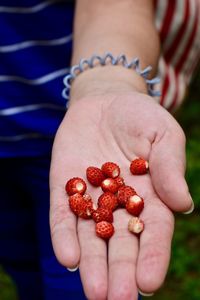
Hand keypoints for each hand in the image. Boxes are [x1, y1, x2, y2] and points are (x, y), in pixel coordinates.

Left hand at [49, 92, 192, 299]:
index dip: (152, 256)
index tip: (149, 282)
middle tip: (118, 299)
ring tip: (94, 291)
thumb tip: (183, 204)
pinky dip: (65, 236)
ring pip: (91, 237)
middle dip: (120, 271)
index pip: (153, 231)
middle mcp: (119, 204)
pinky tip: (67, 257)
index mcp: (150, 195)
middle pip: (120, 243)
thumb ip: (171, 166)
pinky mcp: (65, 188)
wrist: (105, 101)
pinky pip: (63, 216)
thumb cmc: (140, 117)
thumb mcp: (163, 134)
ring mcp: (91, 198)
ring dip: (92, 264)